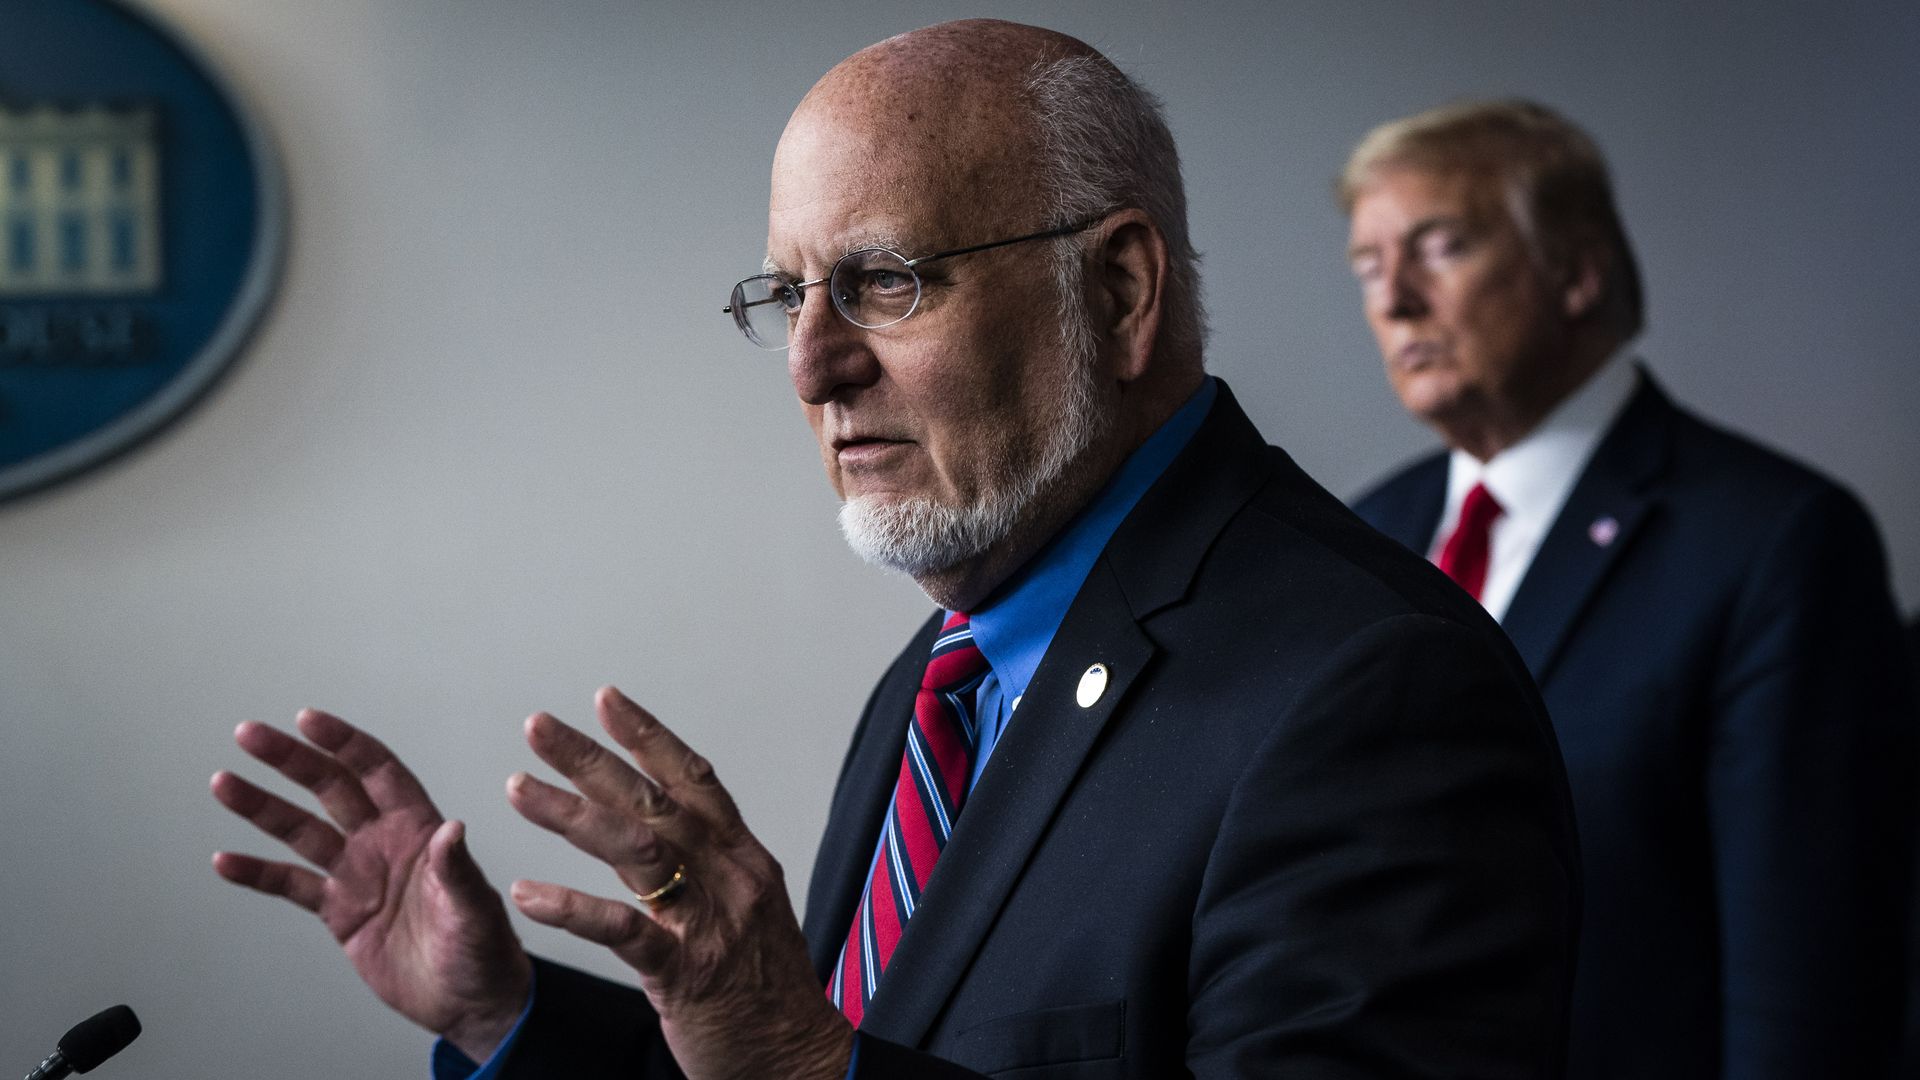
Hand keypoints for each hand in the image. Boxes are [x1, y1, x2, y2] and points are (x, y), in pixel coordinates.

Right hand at [211, 709, 532, 1061]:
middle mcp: (383, 843)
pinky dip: (257, 874)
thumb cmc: (484, 949)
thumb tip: (452, 829)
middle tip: (249, 734)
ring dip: (262, 808)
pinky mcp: (339, 911)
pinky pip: (291, 885)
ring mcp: (357, 875)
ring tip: (224, 783)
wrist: (468, 1002)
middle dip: (291, 760)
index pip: (377, 771)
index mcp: (419, 829)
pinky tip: (225, 860)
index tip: (308, 720)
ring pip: (300, 831)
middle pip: (330, 789)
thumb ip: (456, 870)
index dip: (344, 743)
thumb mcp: (474, 909)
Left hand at [506, 686, 852, 1079]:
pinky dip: (571, 908)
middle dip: (591, 759)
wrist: (799, 1061)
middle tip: (537, 727)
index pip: (694, 780)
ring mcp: (711, 925)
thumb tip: (672, 828)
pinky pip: (622, 931)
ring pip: (635, 850)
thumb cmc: (768, 993)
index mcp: (746, 859)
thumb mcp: (749, 912)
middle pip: (654, 801)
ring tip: (517, 789)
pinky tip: (526, 893)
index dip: (648, 735)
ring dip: (570, 813)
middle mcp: (731, 878)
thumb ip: (712, 869)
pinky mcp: (687, 975)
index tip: (605, 699)